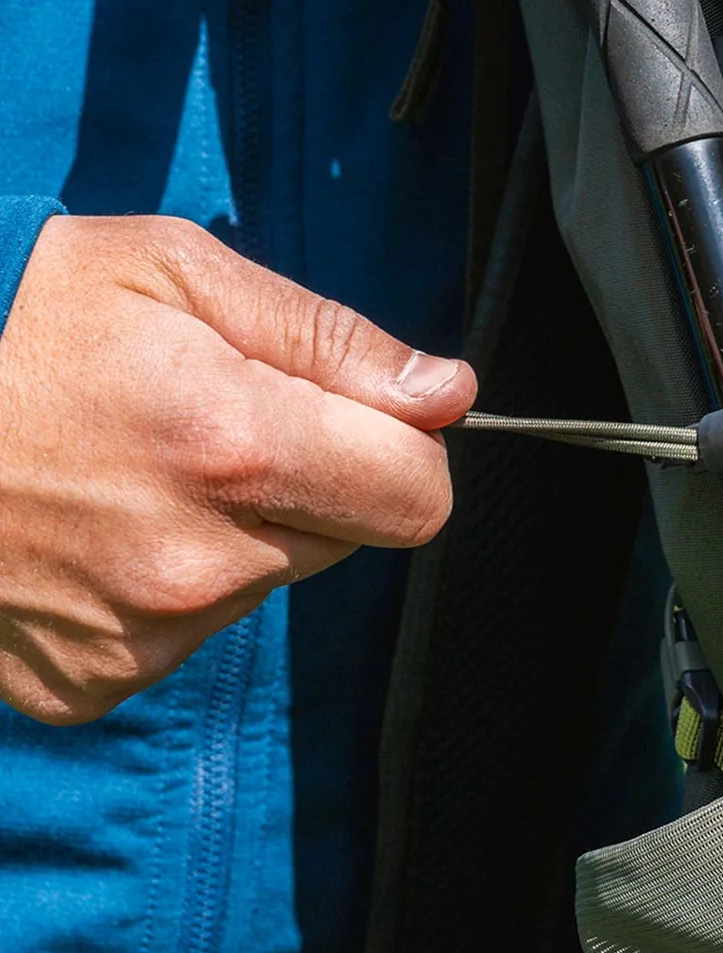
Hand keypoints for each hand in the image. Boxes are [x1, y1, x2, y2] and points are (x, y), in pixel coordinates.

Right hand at [0, 217, 473, 723]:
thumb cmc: (23, 319)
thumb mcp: (181, 273)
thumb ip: (334, 340)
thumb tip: (448, 393)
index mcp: (240, 449)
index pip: (420, 496)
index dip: (399, 446)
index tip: (350, 414)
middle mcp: (200, 561)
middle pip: (347, 537)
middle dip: (313, 478)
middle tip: (211, 424)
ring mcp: (140, 633)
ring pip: (265, 580)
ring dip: (235, 529)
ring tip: (134, 468)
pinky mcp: (90, 679)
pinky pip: (182, 631)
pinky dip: (160, 583)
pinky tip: (95, 525)